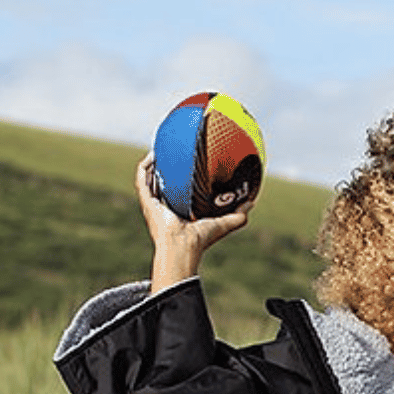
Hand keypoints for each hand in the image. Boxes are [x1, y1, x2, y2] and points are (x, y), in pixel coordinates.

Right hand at [137, 156, 249, 291]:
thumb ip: (238, 215)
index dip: (180, 176)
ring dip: (153, 163)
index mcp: (179, 210)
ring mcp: (152, 203)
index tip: (187, 162)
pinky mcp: (146, 201)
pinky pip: (141, 179)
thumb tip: (251, 202)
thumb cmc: (200, 239)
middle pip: (161, 182)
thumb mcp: (222, 224)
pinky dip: (145, 166)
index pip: (177, 190)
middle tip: (174, 151)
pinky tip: (154, 154)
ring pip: (148, 178)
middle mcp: (164, 206)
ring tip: (161, 148)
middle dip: (165, 166)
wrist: (183, 246)